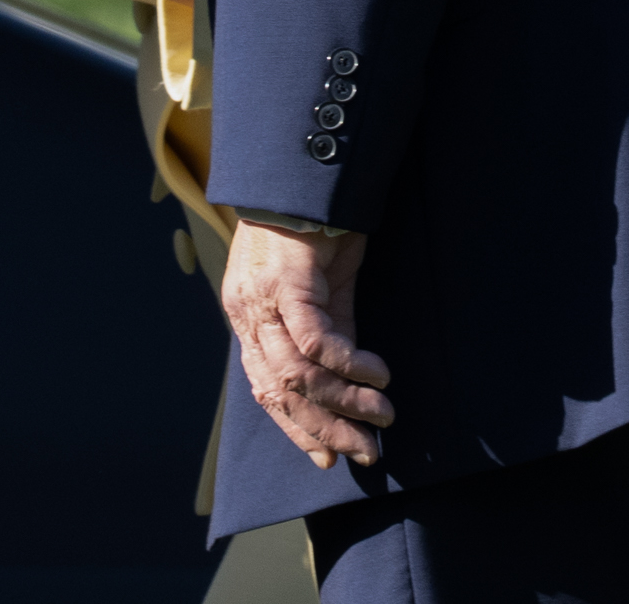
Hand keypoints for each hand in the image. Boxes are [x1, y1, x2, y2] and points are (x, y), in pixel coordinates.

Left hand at [222, 222, 393, 468]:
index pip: (265, 389)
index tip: (330, 457)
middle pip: (281, 391)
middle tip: (365, 452)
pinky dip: (350, 365)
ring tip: (382, 415)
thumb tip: (345, 384)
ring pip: (298, 374)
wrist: (307, 171)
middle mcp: (247, 313)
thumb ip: (327, 332)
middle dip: (325, 430)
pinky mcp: (288, 282)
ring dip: (345, 403)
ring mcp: (262, 298)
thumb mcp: (321, 288)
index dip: (298, 428)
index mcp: (248, 317)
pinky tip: (378, 373)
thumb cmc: (314, 225)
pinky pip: (316, 342)